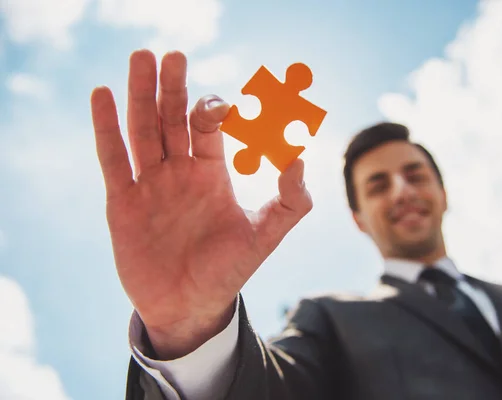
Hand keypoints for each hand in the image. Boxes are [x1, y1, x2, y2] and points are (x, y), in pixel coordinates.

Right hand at [90, 49, 312, 358]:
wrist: (190, 306)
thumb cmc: (228, 272)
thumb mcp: (266, 236)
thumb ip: (290, 200)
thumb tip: (300, 155)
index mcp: (211, 173)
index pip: (208, 128)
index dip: (211, 110)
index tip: (220, 104)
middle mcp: (179, 171)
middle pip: (171, 119)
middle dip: (171, 87)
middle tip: (170, 54)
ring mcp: (149, 184)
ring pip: (142, 129)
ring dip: (140, 95)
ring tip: (140, 58)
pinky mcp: (122, 201)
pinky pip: (113, 159)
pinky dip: (106, 128)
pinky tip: (101, 95)